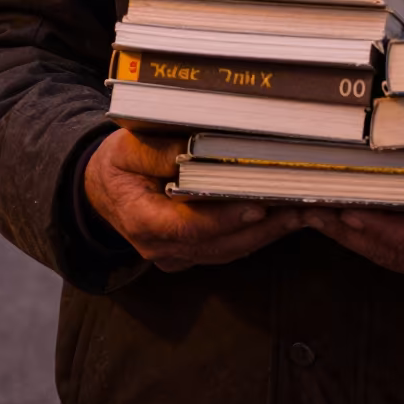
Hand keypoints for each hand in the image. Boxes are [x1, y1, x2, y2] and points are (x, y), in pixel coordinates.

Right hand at [84, 129, 300, 271]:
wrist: (100, 191)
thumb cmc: (117, 163)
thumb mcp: (126, 148)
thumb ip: (157, 151)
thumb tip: (191, 148)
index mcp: (142, 220)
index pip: (189, 226)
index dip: (225, 218)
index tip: (258, 205)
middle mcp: (162, 247)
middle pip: (219, 244)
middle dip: (262, 228)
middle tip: (300, 206)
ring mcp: (178, 255)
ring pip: (229, 251)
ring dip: (268, 234)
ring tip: (303, 210)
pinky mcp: (192, 253)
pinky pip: (228, 249)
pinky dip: (257, 235)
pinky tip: (283, 217)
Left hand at [302, 150, 403, 291]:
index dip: (378, 226)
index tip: (347, 209)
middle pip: (390, 252)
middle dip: (348, 230)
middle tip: (311, 206)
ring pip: (385, 256)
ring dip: (347, 235)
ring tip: (313, 210)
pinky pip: (391, 254)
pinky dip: (362, 236)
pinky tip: (338, 218)